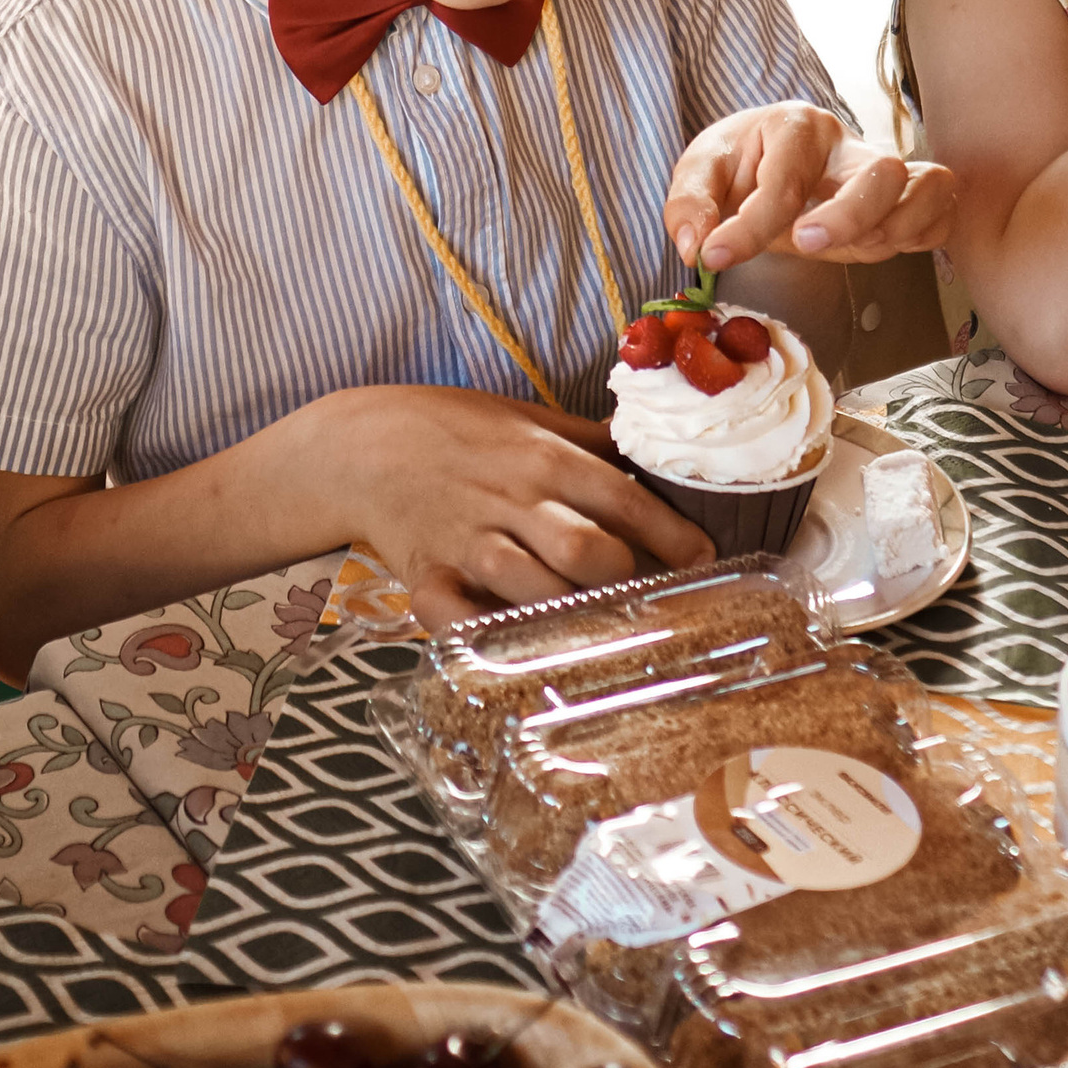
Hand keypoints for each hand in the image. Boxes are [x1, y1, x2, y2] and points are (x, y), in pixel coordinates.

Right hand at [331, 386, 711, 631]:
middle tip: (652, 598)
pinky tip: (525, 650)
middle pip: (587, 552)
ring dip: (574, 617)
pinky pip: (464, 624)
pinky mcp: (428, 580)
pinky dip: (495, 641)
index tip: (705, 558)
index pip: (623, 498)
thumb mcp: (526, 417)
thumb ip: (590, 441)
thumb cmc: (453, 427)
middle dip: (626, 579)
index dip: (672, 534)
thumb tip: (655, 449)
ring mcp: (467, 545)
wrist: (361, 445)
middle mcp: (511, 502)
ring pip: (535, 592)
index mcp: (542, 458)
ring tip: (604, 632)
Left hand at [667, 105, 957, 268]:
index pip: (785, 180)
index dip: (750, 226)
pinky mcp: (906, 198)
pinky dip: (923, 233)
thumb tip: (697, 246)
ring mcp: (886, 171)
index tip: (715, 256)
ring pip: (925, 187)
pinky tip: (886, 246)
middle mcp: (849, 143)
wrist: (767, 157)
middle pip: (882, 170)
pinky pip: (941, 210)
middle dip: (849, 216)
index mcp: (797, 125)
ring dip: (895, 228)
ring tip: (853, 250)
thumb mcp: (700, 171)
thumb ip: (690, 205)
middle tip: (806, 244)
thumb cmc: (739, 162)